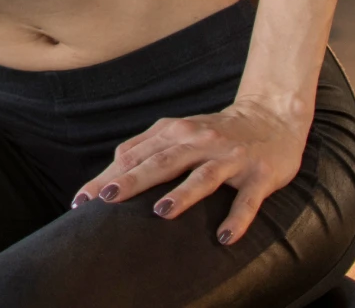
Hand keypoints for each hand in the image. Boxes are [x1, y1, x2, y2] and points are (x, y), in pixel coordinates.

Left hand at [72, 96, 309, 244]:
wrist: (272, 116)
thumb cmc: (214, 132)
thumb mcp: (177, 133)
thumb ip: (146, 149)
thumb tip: (107, 176)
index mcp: (173, 132)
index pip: (133, 155)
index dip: (107, 177)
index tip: (82, 200)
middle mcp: (198, 141)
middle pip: (160, 162)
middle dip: (132, 181)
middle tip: (106, 200)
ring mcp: (229, 158)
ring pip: (202, 177)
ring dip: (182, 195)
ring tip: (161, 212)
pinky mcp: (259, 174)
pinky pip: (247, 200)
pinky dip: (237, 218)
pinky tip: (224, 237)